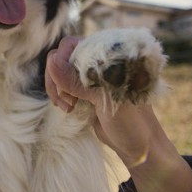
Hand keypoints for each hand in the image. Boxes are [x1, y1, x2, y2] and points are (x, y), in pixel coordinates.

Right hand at [45, 36, 191, 191]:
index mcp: (110, 56)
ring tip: (67, 107)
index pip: (72, 45)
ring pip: (59, 72)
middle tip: (67, 102)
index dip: (62, 64)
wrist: (139, 146)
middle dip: (58, 79)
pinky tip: (67, 108)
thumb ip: (77, 80)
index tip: (66, 89)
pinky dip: (60, 95)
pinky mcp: (86, 91)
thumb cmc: (131, 121)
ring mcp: (91, 77)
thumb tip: (52, 60)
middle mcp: (99, 62)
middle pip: (61, 58)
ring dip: (57, 89)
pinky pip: (63, 85)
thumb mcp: (104, 99)